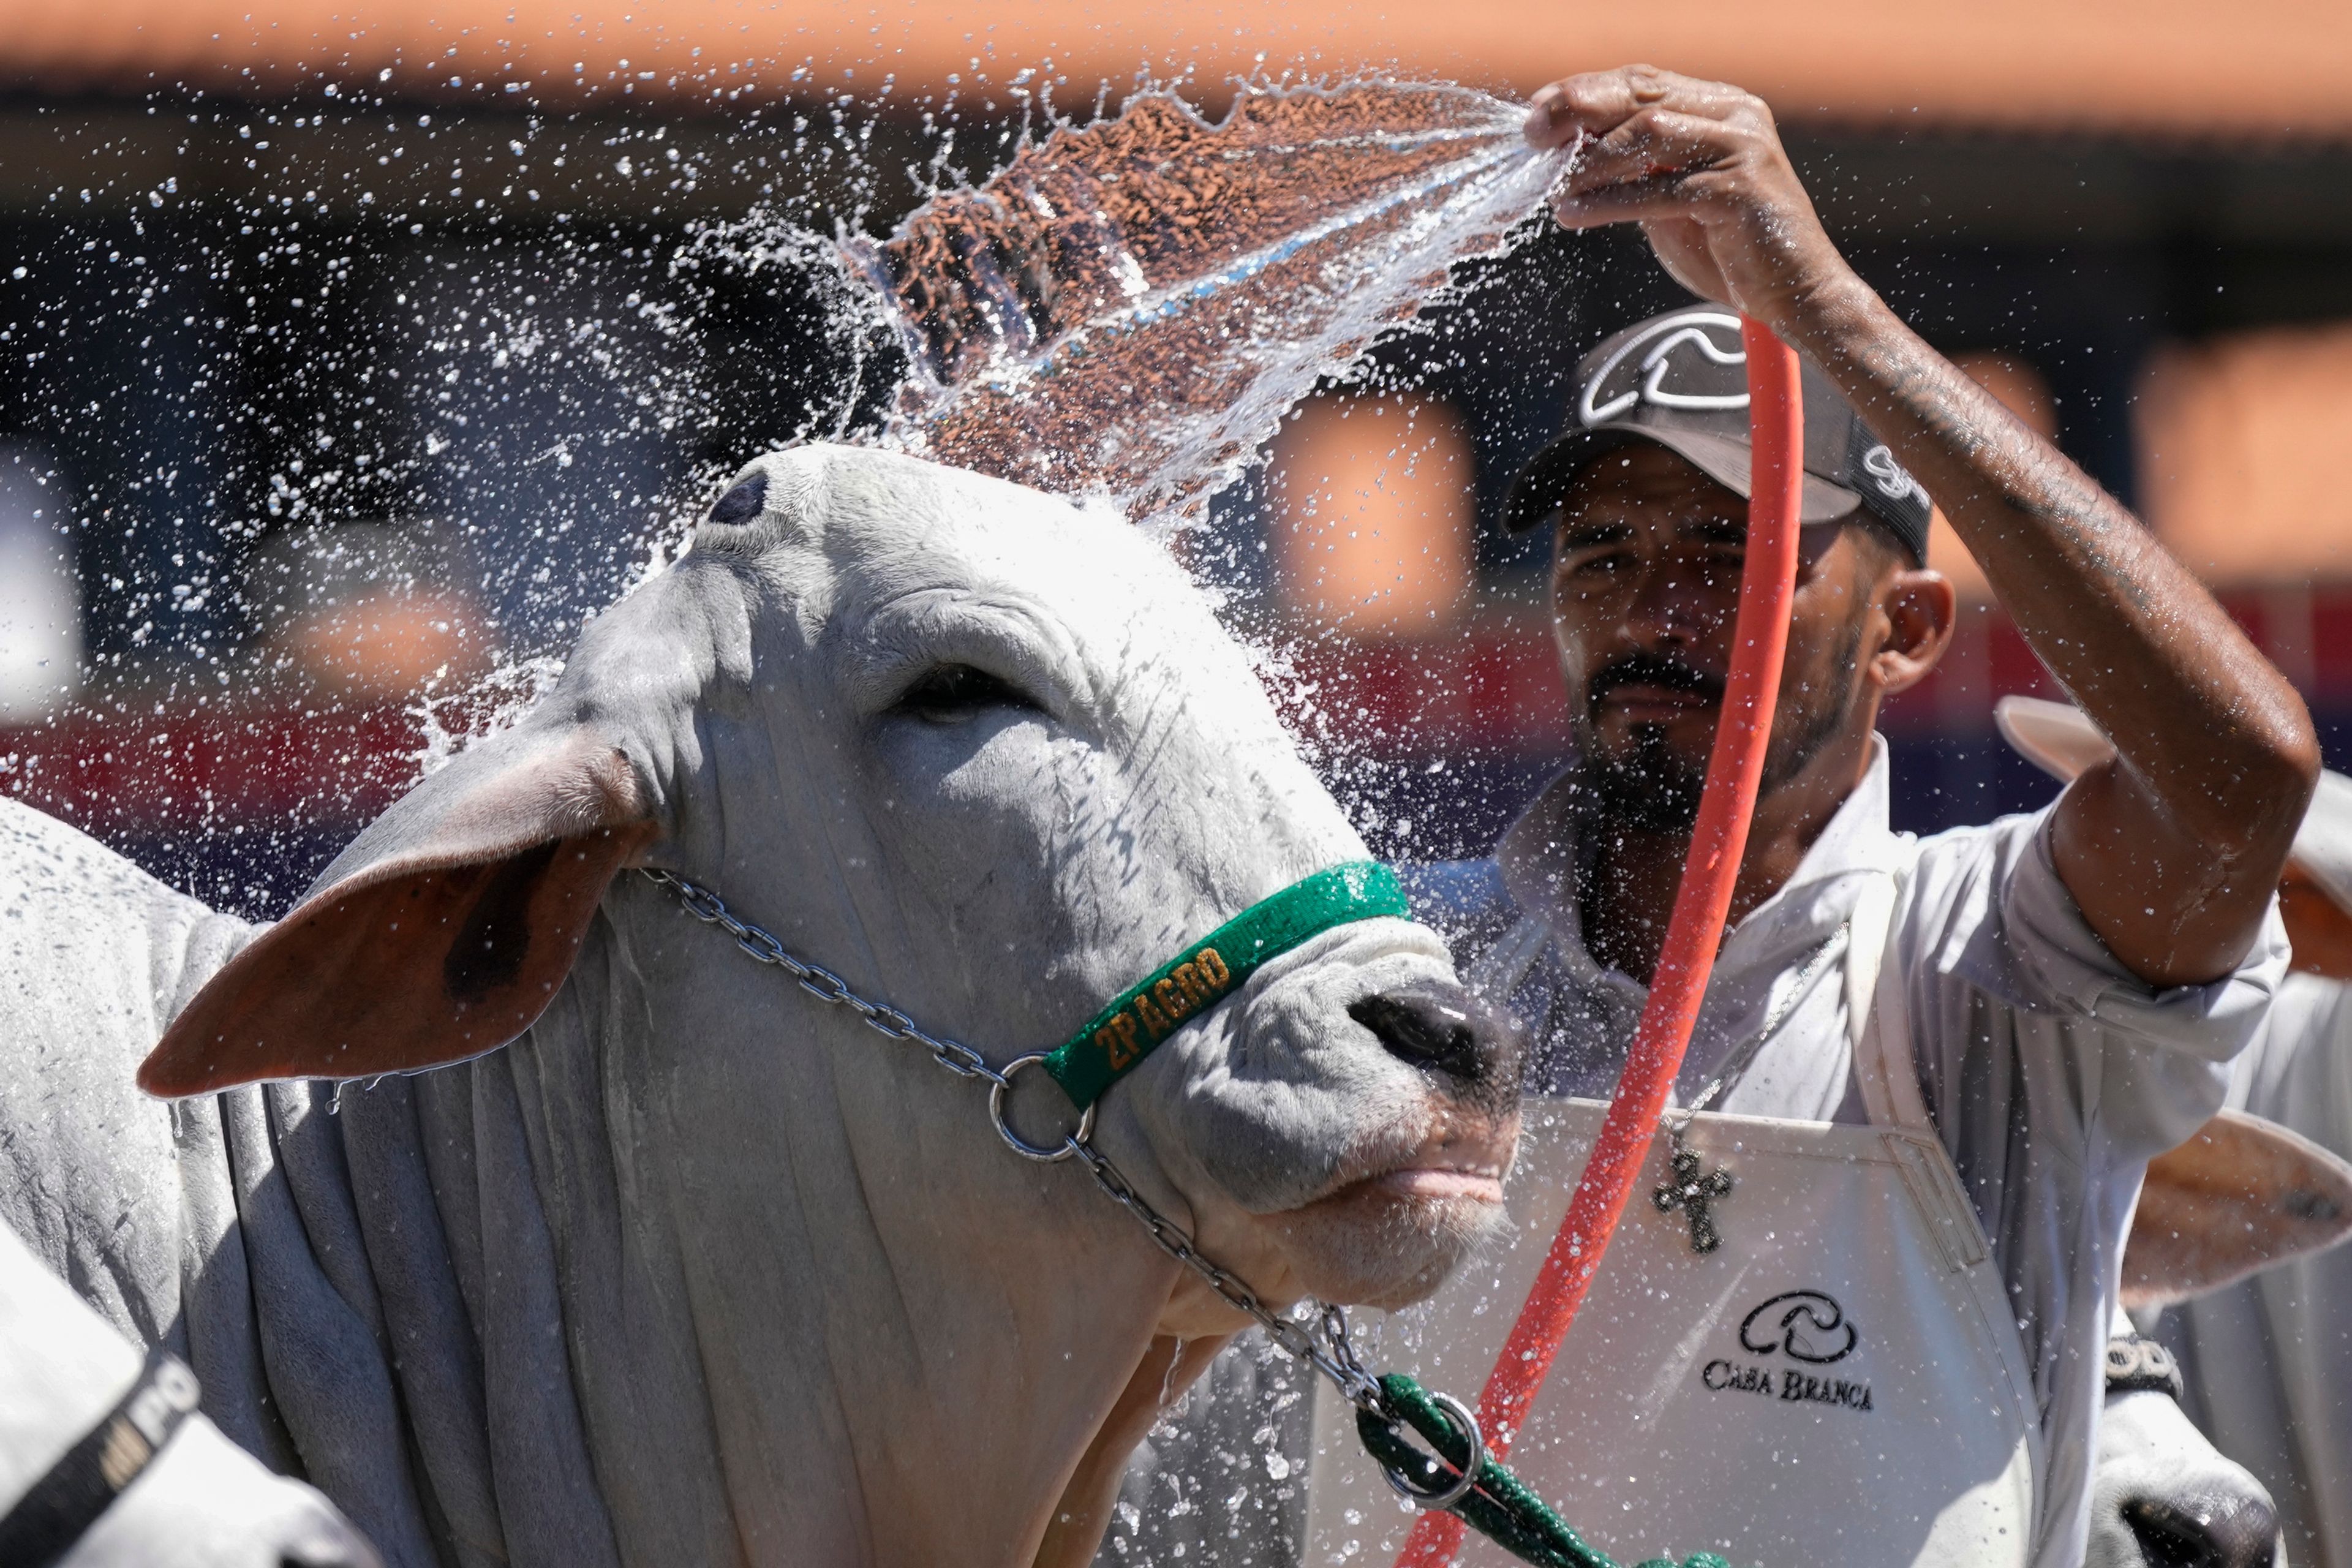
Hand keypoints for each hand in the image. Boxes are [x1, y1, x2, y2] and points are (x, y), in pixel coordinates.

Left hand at [1525, 65, 1858, 334]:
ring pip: (1649, 133)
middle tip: (1532, 135)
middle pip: (1642, 95)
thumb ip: (1632, 171)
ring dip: (1591, 162)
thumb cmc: (1727, 248)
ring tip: (1554, 188)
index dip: (1583, 91)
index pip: (1641, 82)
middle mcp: (1735, 115)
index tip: (1537, 111)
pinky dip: (1611, 202)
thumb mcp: (1669, 198)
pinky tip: (1574, 214)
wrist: (1792, 293)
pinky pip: (1661, 189)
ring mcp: (1743, 149)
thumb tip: (1567, 153)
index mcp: (1720, 107)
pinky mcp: (1740, 191)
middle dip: (1579, 111)